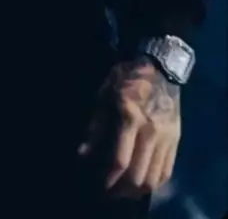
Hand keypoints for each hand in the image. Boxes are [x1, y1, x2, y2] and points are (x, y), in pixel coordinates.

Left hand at [78, 57, 180, 198]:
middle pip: (138, 176)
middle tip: (109, 192)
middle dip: (121, 190)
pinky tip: (142, 183)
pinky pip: (167, 171)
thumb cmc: (126, 79)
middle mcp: (151, 131)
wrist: (159, 68)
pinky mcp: (176, 140)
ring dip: (137, 191)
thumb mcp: (104, 96)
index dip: (108, 179)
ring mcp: (166, 137)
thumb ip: (95, 128)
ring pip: (154, 178)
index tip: (98, 186)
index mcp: (130, 118)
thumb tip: (83, 155)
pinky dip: (154, 183)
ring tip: (124, 191)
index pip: (119, 160)